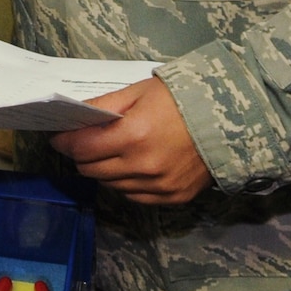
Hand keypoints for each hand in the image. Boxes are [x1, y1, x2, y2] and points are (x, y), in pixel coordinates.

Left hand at [50, 78, 213, 205]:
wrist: (230, 121)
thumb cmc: (181, 100)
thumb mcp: (138, 93)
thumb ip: (103, 107)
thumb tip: (74, 116)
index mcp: (133, 136)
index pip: (82, 148)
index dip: (65, 142)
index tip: (59, 136)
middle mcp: (144, 166)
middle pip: (92, 169)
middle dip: (82, 155)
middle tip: (83, 142)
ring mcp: (159, 185)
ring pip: (110, 185)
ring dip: (103, 170)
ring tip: (109, 152)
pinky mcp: (173, 197)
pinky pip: (134, 196)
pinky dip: (125, 182)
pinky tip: (131, 166)